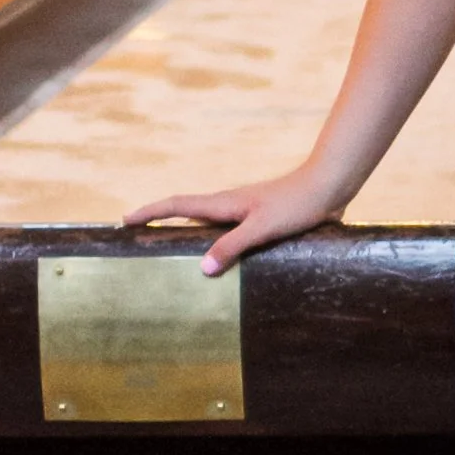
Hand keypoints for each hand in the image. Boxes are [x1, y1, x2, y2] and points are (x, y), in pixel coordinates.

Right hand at [123, 164, 348, 273]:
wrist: (329, 186)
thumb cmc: (297, 204)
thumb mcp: (262, 228)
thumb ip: (232, 246)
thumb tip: (202, 268)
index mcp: (224, 203)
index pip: (176, 205)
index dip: (150, 212)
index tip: (125, 220)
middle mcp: (230, 205)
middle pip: (185, 211)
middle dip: (160, 221)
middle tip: (138, 234)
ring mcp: (245, 211)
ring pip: (206, 222)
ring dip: (185, 231)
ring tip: (170, 250)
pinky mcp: (261, 220)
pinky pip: (227, 231)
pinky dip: (212, 240)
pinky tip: (219, 256)